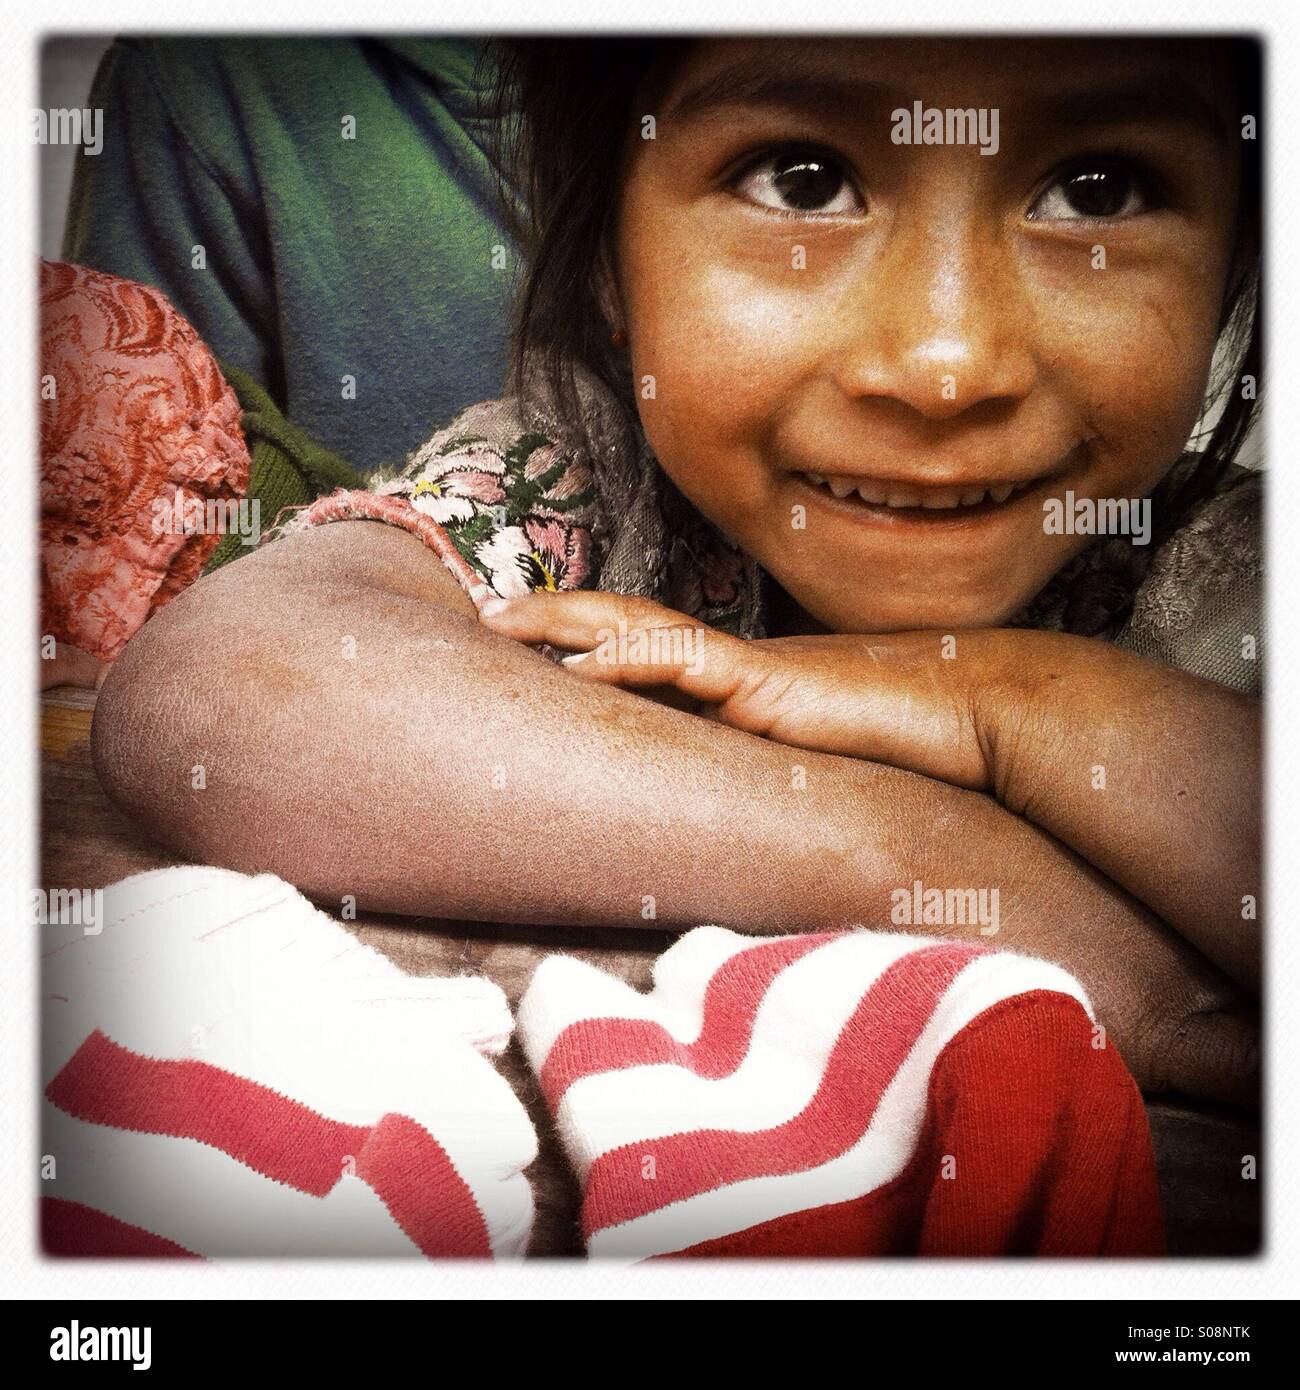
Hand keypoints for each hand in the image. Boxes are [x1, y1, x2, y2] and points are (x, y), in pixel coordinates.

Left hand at [479, 590, 1000, 787]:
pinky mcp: (769, 685)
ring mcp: (748, 667)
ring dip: (567, 623)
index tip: (530, 639)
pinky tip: (579, 670)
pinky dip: (627, 662)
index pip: (645, 643)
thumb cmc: (904, 740)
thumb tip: (728, 802)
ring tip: (504, 621)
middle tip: (490, 611)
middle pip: (625, 621)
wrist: (972, 713)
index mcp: (737, 676)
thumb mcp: (813, 757)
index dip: (586, 634)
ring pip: (639, 628)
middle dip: (554, 614)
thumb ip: (764, 766)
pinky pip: (686, 662)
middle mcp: (733, 661)